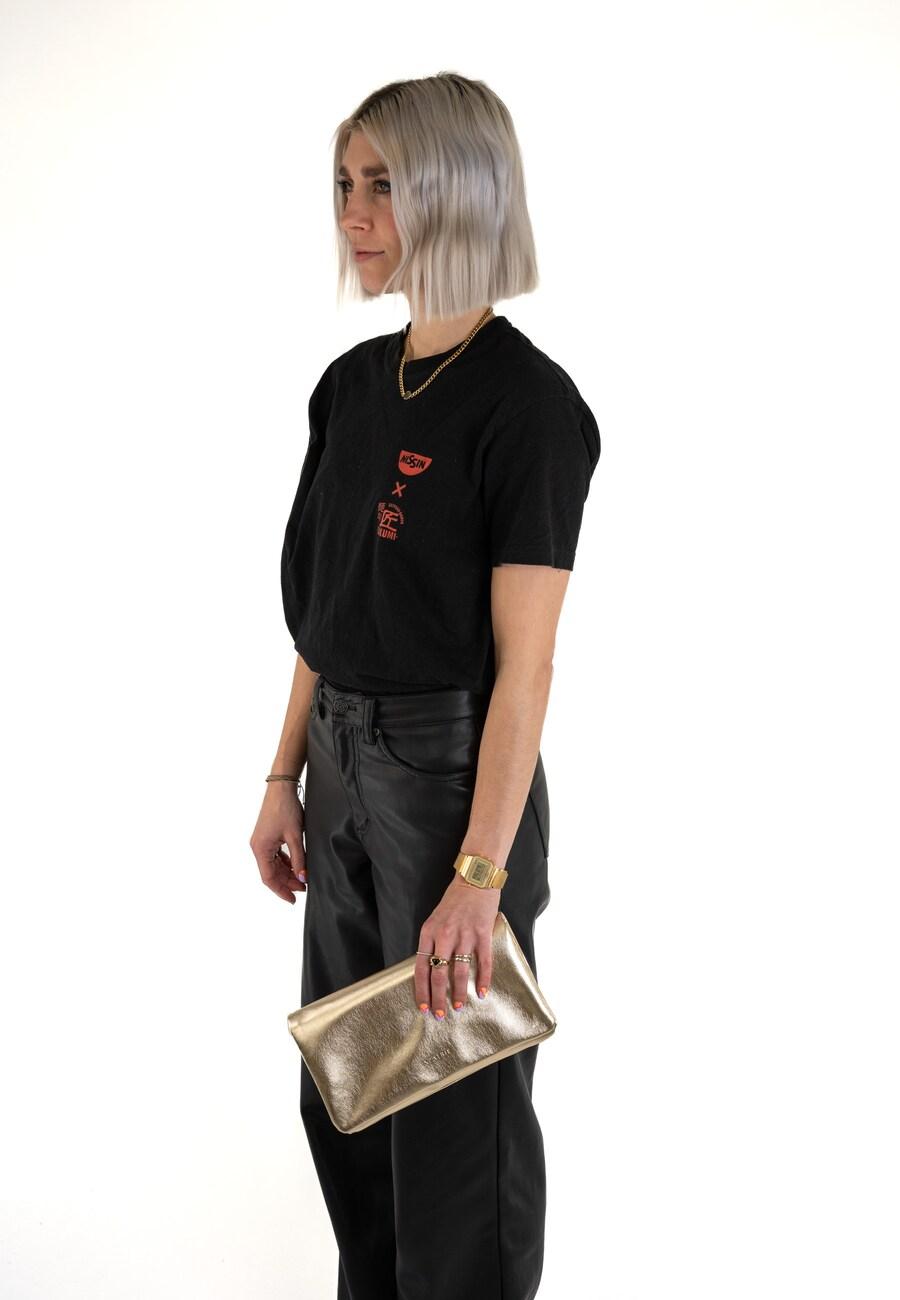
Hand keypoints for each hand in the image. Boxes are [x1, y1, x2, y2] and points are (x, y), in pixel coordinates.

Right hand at [249, 785, 306, 902]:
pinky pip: (275, 855)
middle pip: (271, 872)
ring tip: (302, 879)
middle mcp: (258, 846)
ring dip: (286, 873)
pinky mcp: (267, 836)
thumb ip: (299, 859)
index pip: (268, 877)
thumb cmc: (286, 808)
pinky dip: (285, 863)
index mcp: (260, 848)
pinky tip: (296, 866)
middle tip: (304, 888)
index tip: (293, 900)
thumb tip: (303, 878)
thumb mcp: (295, 836)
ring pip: (273, 864)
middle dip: (286, 882)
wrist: (282, 787)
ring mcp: (262, 841)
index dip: (281, 890)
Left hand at [415, 871, 500, 1017]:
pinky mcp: (483, 933)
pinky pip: (483, 962)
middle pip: (438, 974)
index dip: (421, 989)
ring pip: (460, 971)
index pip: (421, 967)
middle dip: (438, 998)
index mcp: (429, 932)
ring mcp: (465, 935)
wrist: (474, 879)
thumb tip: (431, 969)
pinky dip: (484, 979)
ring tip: (458, 1007)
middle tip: (440, 1015)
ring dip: (459, 993)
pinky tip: (483, 992)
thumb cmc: (454, 901)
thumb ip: (432, 942)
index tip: (422, 1006)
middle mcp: (445, 935)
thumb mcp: (435, 919)